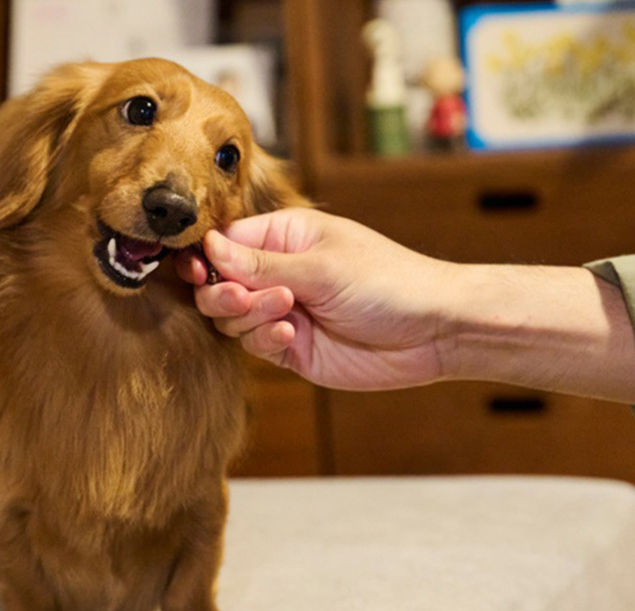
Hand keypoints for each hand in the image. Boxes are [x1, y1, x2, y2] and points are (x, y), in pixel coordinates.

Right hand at [176, 208, 455, 390]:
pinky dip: (265, 340)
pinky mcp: (292, 348)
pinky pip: (255, 345)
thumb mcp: (322, 267)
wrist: (434, 332)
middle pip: (220, 282)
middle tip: (242, 299)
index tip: (200, 270)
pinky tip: (292, 335)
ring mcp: (283, 312)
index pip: (226, 242)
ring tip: (285, 313)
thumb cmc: (389, 282)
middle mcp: (279, 273)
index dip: (205, 257)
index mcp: (285, 237)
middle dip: (223, 292)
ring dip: (249, 317)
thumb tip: (209, 247)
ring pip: (232, 317)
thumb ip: (262, 263)